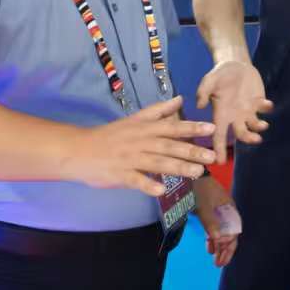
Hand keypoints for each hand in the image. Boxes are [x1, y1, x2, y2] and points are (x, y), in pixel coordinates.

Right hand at [59, 97, 215, 197]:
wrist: (77, 149)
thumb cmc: (110, 135)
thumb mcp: (134, 119)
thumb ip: (159, 111)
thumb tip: (180, 99)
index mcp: (144, 128)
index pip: (172, 127)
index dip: (192, 128)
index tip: (212, 129)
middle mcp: (139, 142)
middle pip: (168, 145)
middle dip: (191, 150)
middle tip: (211, 156)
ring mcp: (129, 158)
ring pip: (156, 162)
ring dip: (177, 167)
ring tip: (196, 173)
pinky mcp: (119, 174)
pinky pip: (134, 180)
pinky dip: (147, 184)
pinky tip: (160, 190)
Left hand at [192, 173, 240, 267]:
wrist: (191, 176)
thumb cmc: (199, 190)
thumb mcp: (204, 207)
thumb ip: (212, 223)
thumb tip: (220, 240)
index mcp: (230, 210)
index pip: (234, 232)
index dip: (229, 246)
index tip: (220, 257)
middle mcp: (227, 212)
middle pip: (230, 234)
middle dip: (225, 250)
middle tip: (219, 264)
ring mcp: (219, 212)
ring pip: (222, 233)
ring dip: (219, 246)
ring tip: (215, 258)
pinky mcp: (210, 212)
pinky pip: (215, 228)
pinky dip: (213, 238)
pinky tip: (210, 246)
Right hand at [195, 60, 271, 155]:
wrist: (235, 64)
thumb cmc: (219, 75)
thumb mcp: (209, 80)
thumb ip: (203, 91)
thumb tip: (199, 105)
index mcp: (221, 114)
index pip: (219, 135)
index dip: (219, 149)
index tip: (219, 162)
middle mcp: (235, 116)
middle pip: (241, 134)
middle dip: (248, 139)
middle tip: (255, 139)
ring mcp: (248, 111)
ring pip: (255, 126)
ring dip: (259, 128)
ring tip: (263, 125)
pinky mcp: (259, 102)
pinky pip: (264, 109)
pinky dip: (266, 108)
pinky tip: (267, 103)